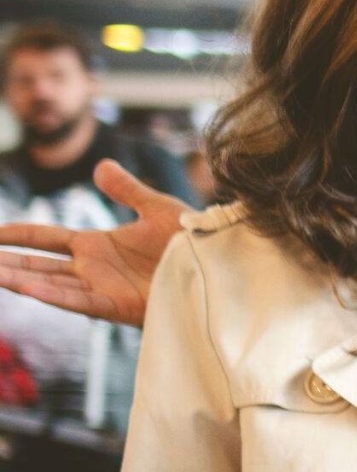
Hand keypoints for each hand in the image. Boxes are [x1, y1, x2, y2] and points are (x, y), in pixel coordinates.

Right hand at [0, 160, 184, 325]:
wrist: (222, 267)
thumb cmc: (195, 243)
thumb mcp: (157, 209)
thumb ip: (126, 190)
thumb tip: (100, 165)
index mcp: (98, 245)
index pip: (46, 238)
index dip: (17, 234)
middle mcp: (93, 268)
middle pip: (38, 264)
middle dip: (7, 262)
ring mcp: (102, 288)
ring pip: (49, 284)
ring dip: (19, 279)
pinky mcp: (118, 306)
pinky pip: (77, 301)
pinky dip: (51, 295)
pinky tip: (25, 287)